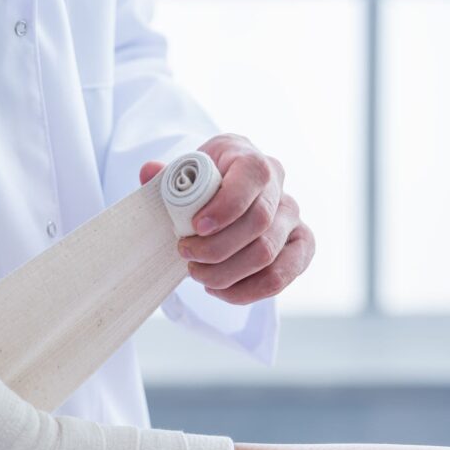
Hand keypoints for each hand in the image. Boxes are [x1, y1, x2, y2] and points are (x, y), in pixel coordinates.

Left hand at [141, 134, 314, 303]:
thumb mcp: (181, 175)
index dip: (227, 205)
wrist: (219, 199)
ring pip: (267, 254)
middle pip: (259, 222)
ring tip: (196, 274)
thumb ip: (165, 176)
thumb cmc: (198, 187)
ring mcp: (292, 216)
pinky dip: (245, 290)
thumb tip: (148, 171)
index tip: (196, 227)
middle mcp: (278, 185)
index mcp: (249, 158)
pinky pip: (280, 276)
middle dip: (216, 247)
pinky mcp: (300, 246)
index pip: (254, 175)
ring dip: (225, 272)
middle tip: (185, 254)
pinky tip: (218, 289)